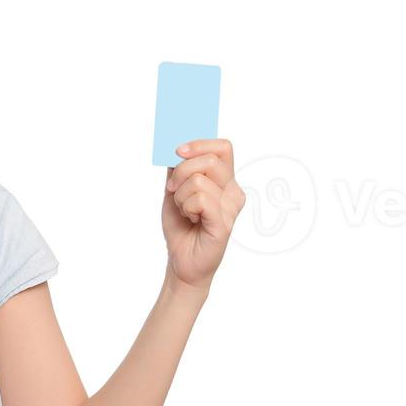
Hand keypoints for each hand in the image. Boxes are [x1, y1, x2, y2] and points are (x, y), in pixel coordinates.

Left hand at [162, 138, 244, 289]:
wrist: (182, 261)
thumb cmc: (181, 226)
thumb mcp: (174, 190)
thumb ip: (178, 167)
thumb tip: (176, 146)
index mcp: (225, 180)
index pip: (223, 147)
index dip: (200, 144)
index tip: (178, 151)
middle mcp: (233, 191)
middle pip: (210, 160)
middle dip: (182, 171)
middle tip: (172, 189)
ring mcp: (231, 207)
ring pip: (199, 180)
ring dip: (180, 196)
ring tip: (185, 211)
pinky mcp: (224, 222)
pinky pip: (200, 200)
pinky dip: (186, 207)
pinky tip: (191, 219)